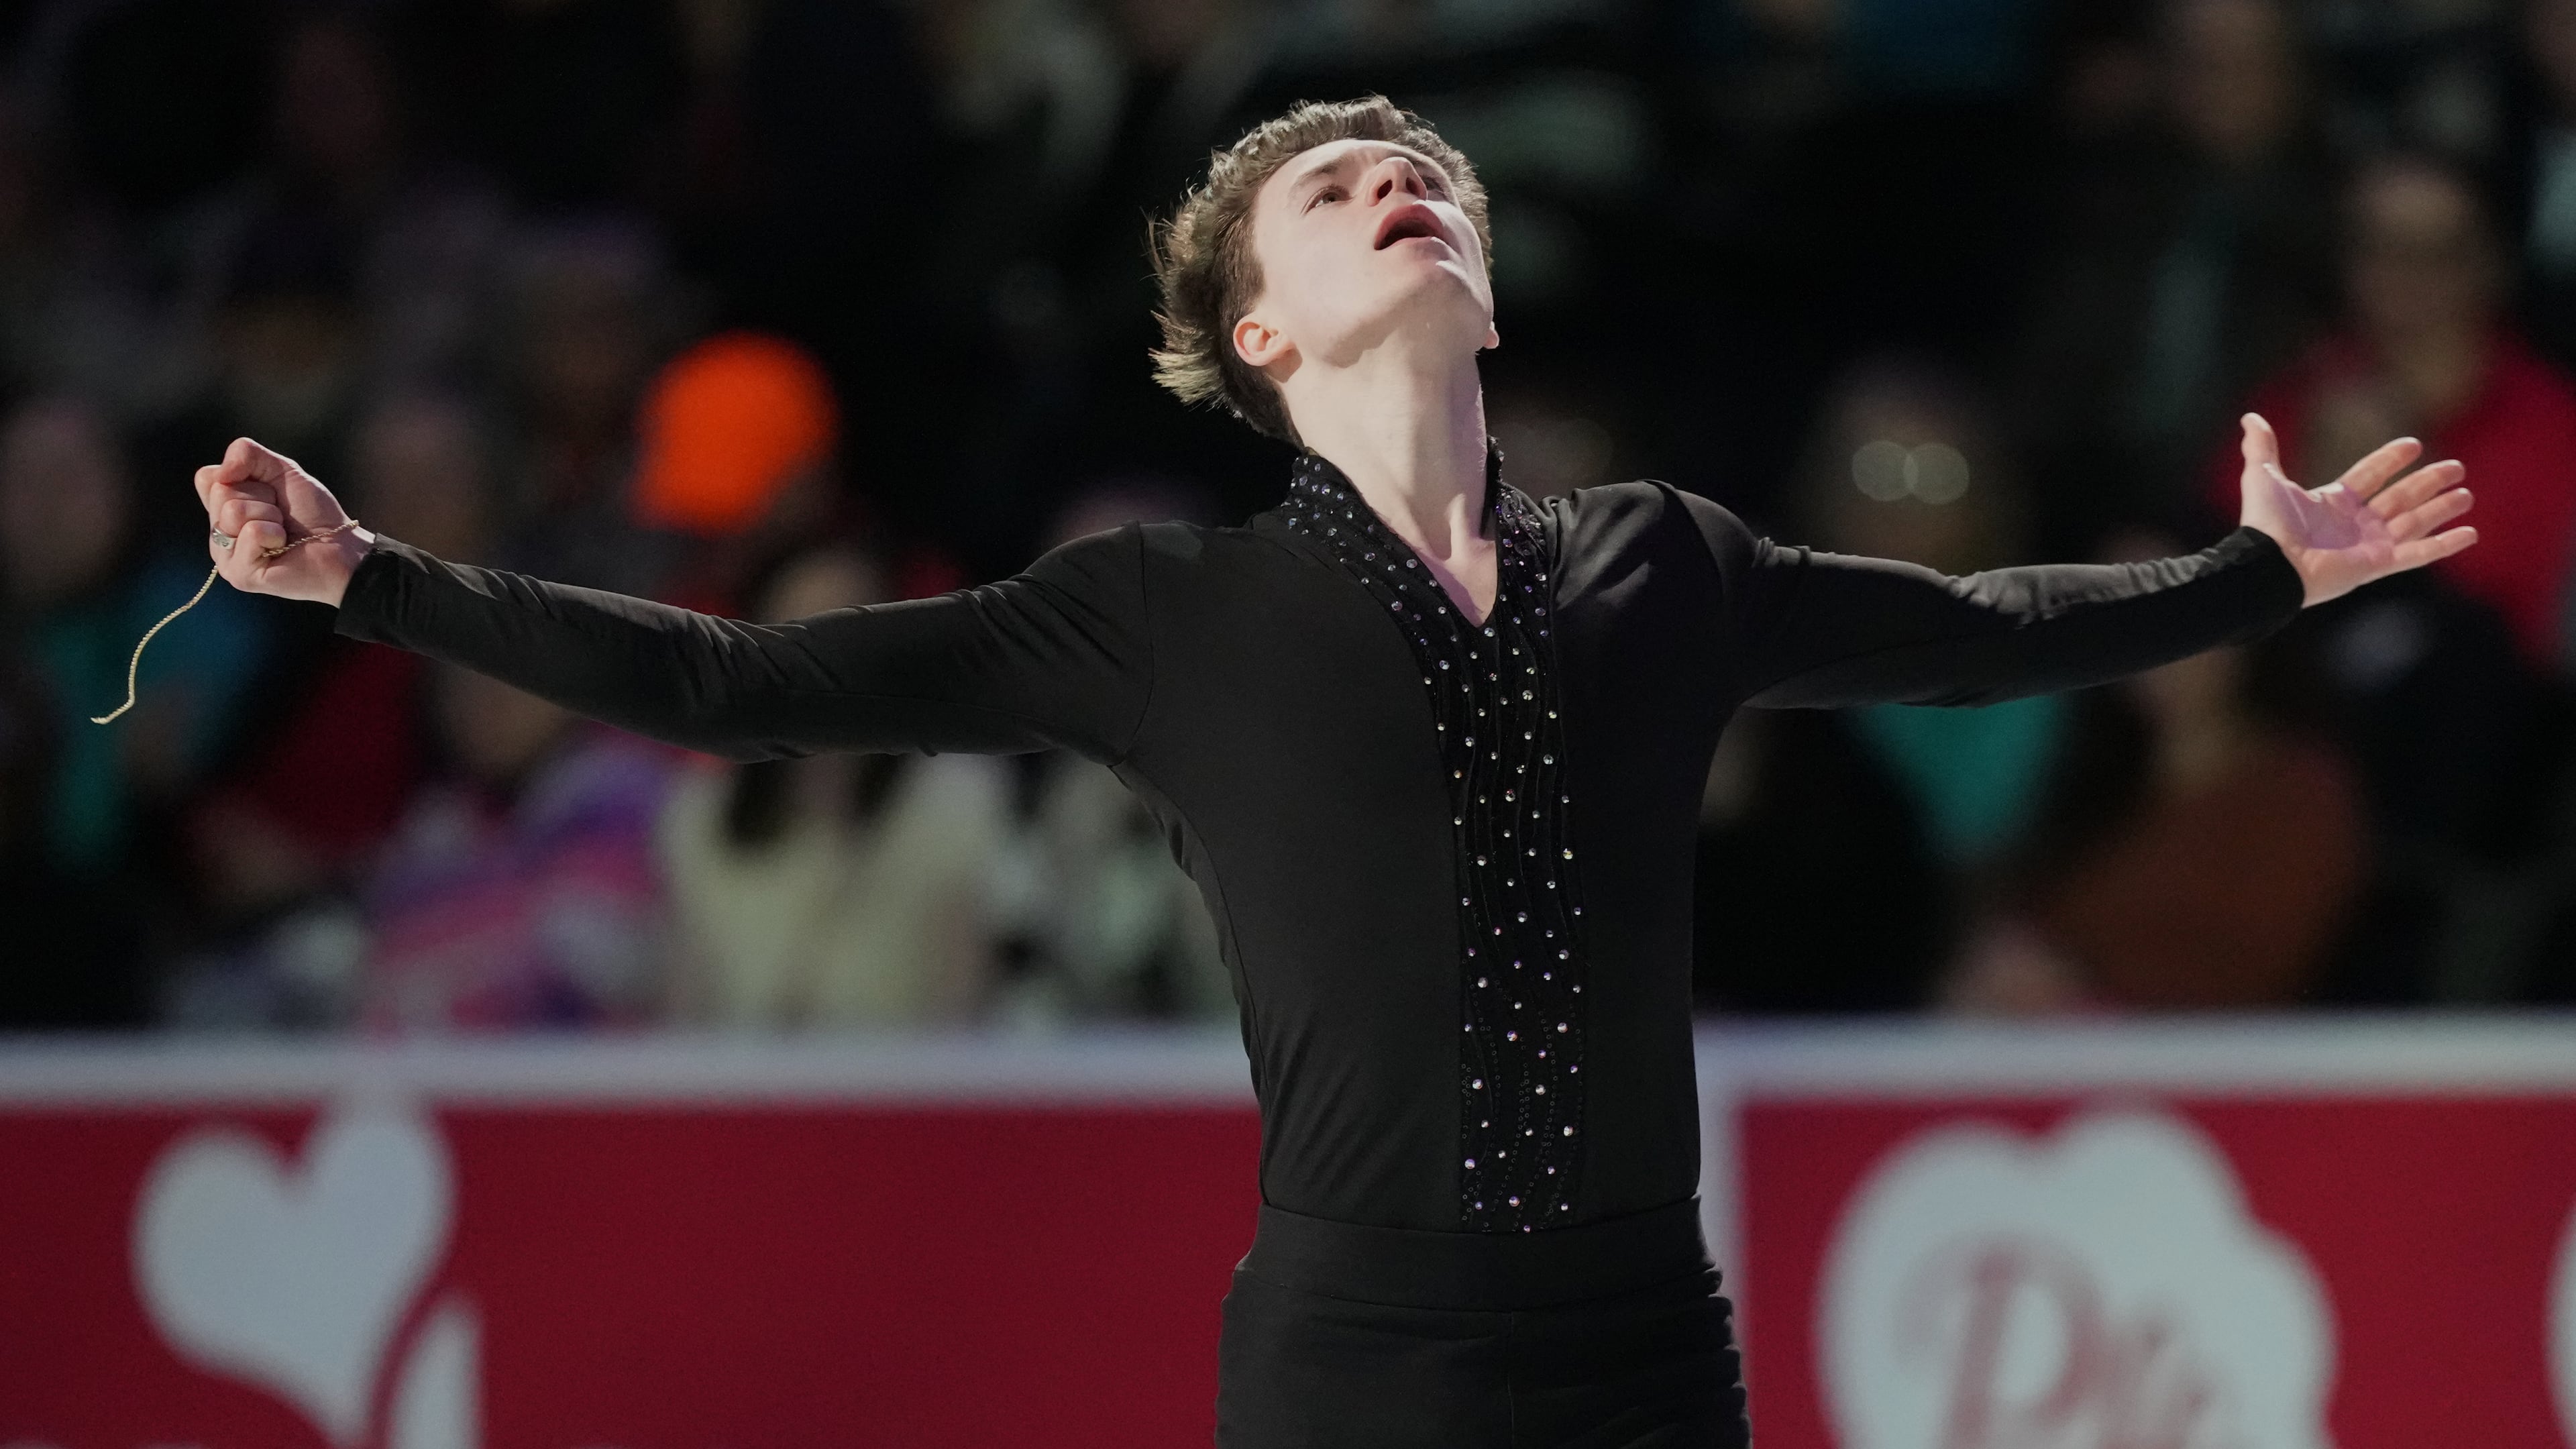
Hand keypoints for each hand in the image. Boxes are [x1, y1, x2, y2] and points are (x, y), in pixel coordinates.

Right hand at [196, 437, 375, 605]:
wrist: (340, 544)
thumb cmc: (312, 512)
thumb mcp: (281, 470)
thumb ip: (246, 454)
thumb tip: (220, 471)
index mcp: (222, 508)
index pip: (206, 477)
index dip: (243, 476)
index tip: (269, 492)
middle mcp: (218, 532)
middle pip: (220, 493)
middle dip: (261, 497)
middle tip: (280, 516)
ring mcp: (225, 555)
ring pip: (233, 512)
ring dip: (270, 516)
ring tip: (282, 533)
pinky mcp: (239, 574)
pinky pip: (251, 533)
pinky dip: (274, 534)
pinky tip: (282, 547)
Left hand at [2236, 412, 2476, 607]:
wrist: (2269, 563)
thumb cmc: (2266, 523)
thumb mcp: (2263, 477)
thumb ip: (2261, 448)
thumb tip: (2250, 418)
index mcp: (2332, 502)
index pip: (2369, 476)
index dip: (2390, 460)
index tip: (2413, 445)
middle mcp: (2354, 523)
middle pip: (2400, 498)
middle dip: (2428, 483)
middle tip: (2456, 468)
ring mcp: (2368, 545)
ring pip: (2415, 523)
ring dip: (2441, 509)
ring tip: (2466, 495)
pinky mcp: (2377, 565)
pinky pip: (2418, 554)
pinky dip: (2445, 544)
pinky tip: (2470, 533)